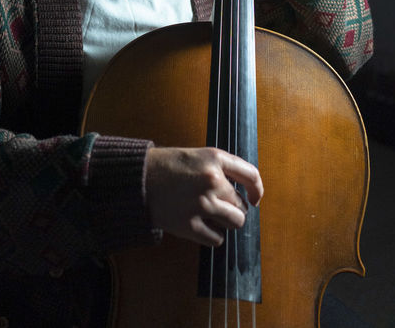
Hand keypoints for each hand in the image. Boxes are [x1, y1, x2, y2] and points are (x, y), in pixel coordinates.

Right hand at [145, 146, 262, 245]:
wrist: (137, 178)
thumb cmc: (166, 166)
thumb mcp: (196, 156)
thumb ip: (219, 169)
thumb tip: (244, 192)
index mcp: (214, 158)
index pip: (251, 175)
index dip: (257, 190)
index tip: (254, 198)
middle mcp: (211, 180)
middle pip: (241, 204)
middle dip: (232, 207)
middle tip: (216, 205)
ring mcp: (201, 204)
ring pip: (235, 222)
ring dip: (226, 222)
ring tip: (210, 216)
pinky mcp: (190, 225)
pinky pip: (217, 239)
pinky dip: (212, 235)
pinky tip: (200, 225)